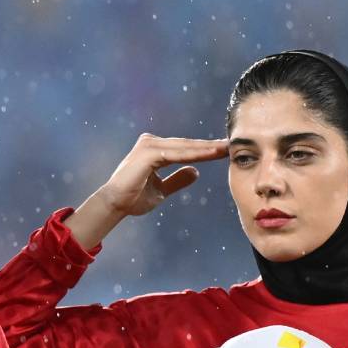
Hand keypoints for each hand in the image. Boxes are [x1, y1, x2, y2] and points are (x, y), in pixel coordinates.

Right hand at [63, 133, 228, 248]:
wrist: (115, 204)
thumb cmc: (133, 199)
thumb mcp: (161, 190)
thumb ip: (177, 180)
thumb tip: (195, 172)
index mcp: (154, 150)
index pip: (185, 149)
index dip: (204, 151)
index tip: (224, 152)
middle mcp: (151, 142)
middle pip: (187, 145)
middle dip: (209, 146)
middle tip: (232, 145)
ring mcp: (149, 145)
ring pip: (184, 147)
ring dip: (206, 148)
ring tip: (226, 149)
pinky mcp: (149, 152)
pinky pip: (178, 153)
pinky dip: (196, 154)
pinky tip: (212, 154)